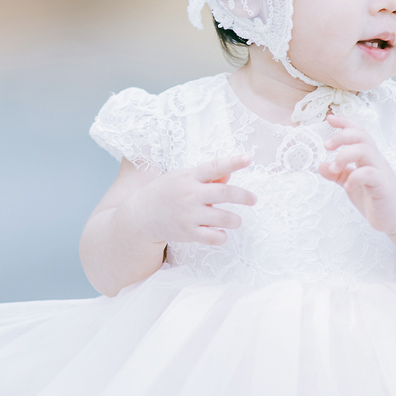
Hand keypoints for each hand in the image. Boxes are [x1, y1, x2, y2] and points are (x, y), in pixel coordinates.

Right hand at [122, 155, 256, 246]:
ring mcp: (189, 214)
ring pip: (223, 218)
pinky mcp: (187, 233)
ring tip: (236, 221)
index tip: (249, 158)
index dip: (233, 162)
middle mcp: (190, 194)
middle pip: (225, 193)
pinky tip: (221, 233)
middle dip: (244, 196)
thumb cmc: (166, 193)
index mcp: (189, 177)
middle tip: (253, 199)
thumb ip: (206, 177)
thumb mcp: (182, 178)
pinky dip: (222, 236)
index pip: (214, 166)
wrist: (141, 215)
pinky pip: (213, 237)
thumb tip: (229, 175)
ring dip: (235, 220)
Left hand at [319, 114, 395, 234]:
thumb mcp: (352, 183)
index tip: (329, 118)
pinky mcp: (383, 186)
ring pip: (365, 150)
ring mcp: (380, 172)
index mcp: (368, 157)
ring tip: (333, 169)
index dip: (344, 122)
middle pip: (361, 136)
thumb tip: (320, 165)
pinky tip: (347, 186)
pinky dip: (355, 178)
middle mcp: (375, 160)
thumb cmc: (377, 197)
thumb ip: (338, 174)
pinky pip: (370, 175)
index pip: (358, 132)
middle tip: (326, 146)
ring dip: (344, 156)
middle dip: (341, 136)